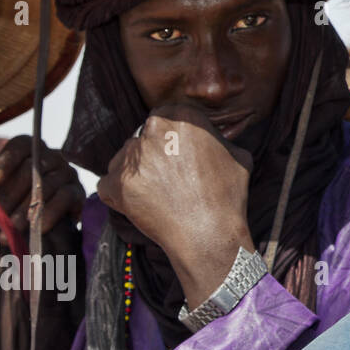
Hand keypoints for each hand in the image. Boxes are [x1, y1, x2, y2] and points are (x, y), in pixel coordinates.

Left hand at [0, 135, 84, 250]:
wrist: (39, 222)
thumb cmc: (13, 199)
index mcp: (31, 150)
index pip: (21, 145)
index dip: (6, 161)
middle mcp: (52, 157)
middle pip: (32, 168)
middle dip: (9, 195)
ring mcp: (67, 173)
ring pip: (47, 185)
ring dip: (26, 210)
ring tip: (10, 228)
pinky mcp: (78, 191)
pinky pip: (65, 198)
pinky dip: (49, 214)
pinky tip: (36, 228)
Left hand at [96, 104, 253, 308]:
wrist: (209, 234)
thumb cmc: (226, 195)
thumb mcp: (239, 155)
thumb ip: (219, 139)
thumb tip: (215, 139)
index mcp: (183, 116)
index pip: (169, 115)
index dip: (174, 136)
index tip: (180, 152)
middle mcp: (153, 129)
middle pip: (145, 134)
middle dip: (154, 151)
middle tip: (170, 175)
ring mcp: (130, 156)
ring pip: (127, 157)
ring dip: (138, 170)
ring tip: (159, 193)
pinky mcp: (114, 182)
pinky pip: (110, 183)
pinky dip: (122, 193)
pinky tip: (144, 204)